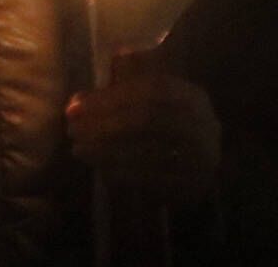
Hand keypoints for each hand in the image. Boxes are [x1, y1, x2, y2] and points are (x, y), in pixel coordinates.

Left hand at [67, 56, 220, 205]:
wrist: (193, 155)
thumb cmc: (158, 117)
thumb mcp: (144, 92)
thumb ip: (116, 88)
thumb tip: (80, 100)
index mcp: (192, 96)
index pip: (151, 90)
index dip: (110, 97)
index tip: (75, 106)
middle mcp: (205, 127)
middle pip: (148, 120)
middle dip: (104, 124)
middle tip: (72, 130)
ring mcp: (203, 160)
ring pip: (149, 153)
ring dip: (107, 151)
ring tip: (79, 149)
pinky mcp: (194, 187)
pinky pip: (154, 181)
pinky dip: (123, 174)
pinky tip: (100, 168)